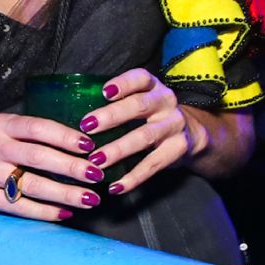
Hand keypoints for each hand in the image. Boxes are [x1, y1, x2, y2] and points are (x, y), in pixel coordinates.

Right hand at [0, 113, 104, 220]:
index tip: (88, 145)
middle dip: (72, 167)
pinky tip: (62, 213)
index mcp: (1, 124)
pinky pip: (17, 206)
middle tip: (96, 175)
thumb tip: (72, 141)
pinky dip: (43, 211)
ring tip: (88, 198)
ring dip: (64, 193)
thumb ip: (27, 132)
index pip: (38, 127)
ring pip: (31, 185)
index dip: (65, 136)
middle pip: (38, 157)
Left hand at [78, 68, 206, 193]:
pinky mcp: (178, 149)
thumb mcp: (142, 100)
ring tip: (96, 161)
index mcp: (153, 86)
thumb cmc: (151, 115)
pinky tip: (115, 186)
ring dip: (118, 150)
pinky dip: (133, 177)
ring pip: (144, 137)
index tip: (103, 92)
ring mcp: (174, 125)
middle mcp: (166, 102)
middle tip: (87, 127)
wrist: (191, 134)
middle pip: (139, 106)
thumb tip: (73, 110)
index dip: (123, 83)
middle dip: (111, 116)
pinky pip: (153, 165)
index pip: (140, 78)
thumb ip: (118, 102)